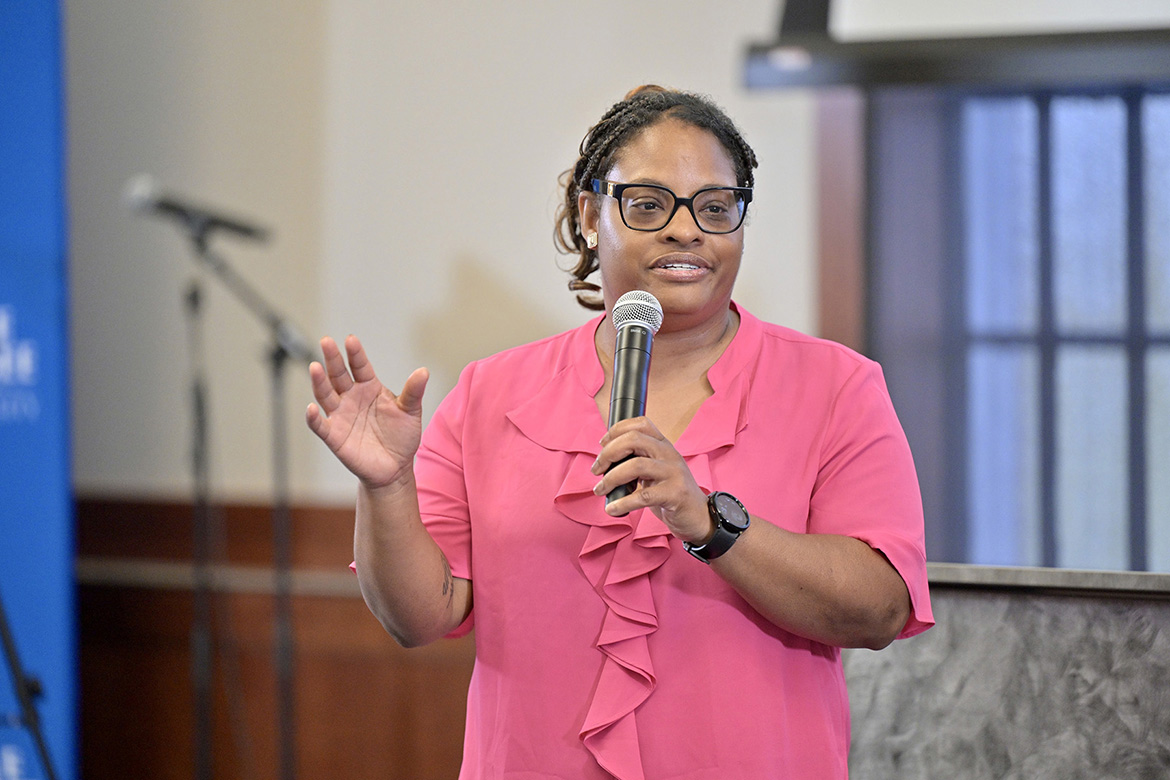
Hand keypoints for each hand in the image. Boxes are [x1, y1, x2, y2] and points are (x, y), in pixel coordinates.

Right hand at [306, 335, 428, 489]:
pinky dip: (314, 418)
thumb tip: (423, 371)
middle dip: (332, 359)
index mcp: (369, 387)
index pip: (360, 366)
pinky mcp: (334, 436)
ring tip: (315, 367)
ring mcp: (340, 415)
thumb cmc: (402, 436)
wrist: (395, 468)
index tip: (351, 339)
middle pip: (338, 375)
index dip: (355, 353)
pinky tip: (312, 408)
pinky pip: (320, 425)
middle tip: (326, 341)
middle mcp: (351, 397)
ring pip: (326, 395)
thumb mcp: (411, 412)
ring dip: (319, 382)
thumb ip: (414, 392)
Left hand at [591, 417, 711, 543]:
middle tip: (596, 469)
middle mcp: (669, 454)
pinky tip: (612, 508)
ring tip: (600, 489)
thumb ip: (637, 460)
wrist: (698, 516)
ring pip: (636, 465)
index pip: (640, 423)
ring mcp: (673, 473)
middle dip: (608, 453)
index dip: (617, 430)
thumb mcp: (656, 470)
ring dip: (610, 478)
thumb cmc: (671, 493)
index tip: (602, 445)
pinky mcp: (674, 494)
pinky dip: (622, 502)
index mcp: (663, 445)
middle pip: (634, 439)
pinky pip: (643, 496)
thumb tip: (605, 461)